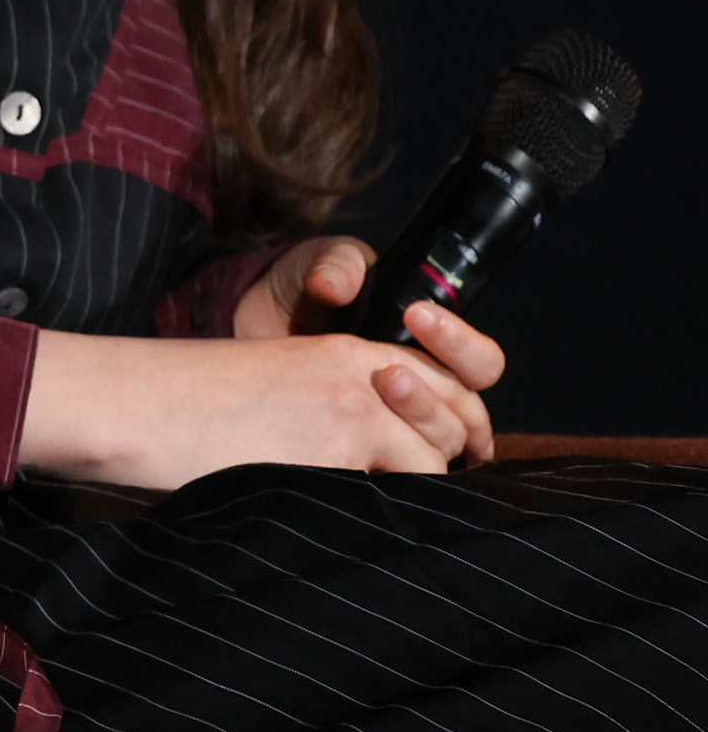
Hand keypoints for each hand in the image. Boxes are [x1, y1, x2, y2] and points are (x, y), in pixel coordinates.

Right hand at [24, 310, 503, 493]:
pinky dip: (372, 520)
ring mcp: (351, 418)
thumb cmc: (186, 399)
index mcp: (347, 351)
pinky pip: (387, 504)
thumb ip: (341, 401)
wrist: (135, 404)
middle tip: (403, 492)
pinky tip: (335, 520)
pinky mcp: (332, 459)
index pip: (450, 384)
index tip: (441, 458)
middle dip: (439, 467)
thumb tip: (385, 461)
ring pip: (428, 471)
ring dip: (404, 497)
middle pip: (454, 427)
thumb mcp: (278, 378)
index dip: (458, 425)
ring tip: (357, 508)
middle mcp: (362, 378)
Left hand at [238, 229, 507, 437]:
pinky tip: (361, 446)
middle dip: (436, 393)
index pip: (478, 361)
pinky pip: (397, 468)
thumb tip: (336, 286)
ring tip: (377, 388)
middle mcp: (428, 390)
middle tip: (389, 374)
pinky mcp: (365, 450)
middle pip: (469, 412)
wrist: (252, 330)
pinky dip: (391, 462)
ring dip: (417, 420)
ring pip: (441, 444)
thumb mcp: (319, 264)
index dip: (459, 344)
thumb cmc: (301, 291)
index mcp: (433, 348)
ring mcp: (397, 424)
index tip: (417, 315)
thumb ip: (336, 263)